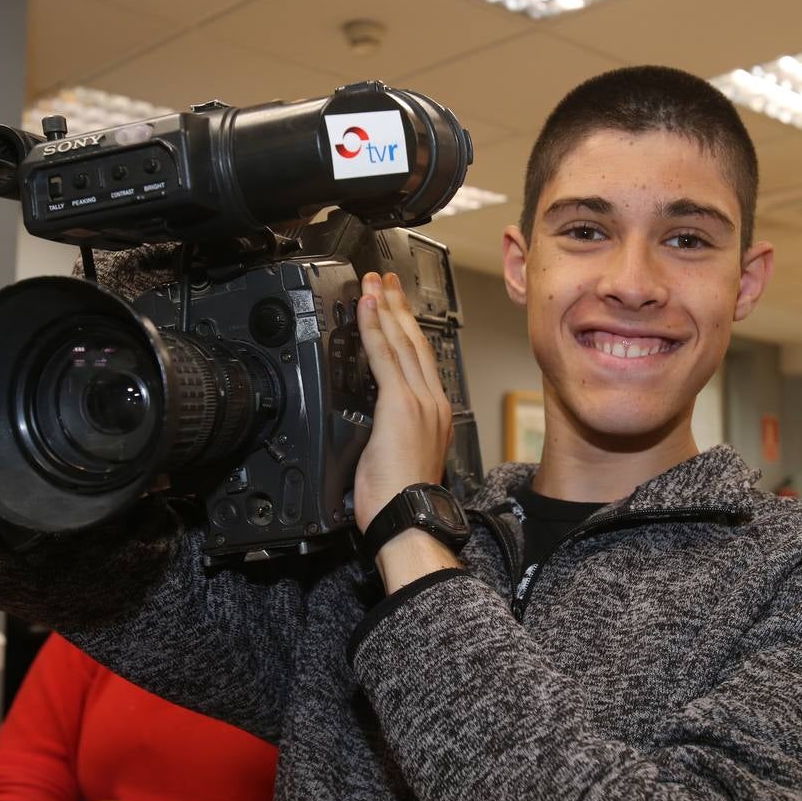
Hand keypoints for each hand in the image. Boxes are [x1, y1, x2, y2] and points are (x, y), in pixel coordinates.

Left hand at [353, 272, 456, 590]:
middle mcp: (433, 403)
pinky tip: (365, 307)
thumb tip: (375, 430)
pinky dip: (373, 326)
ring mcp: (419, 401)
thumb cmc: (402, 504)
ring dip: (385, 308)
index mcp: (436, 416)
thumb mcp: (400, 460)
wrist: (411, 519)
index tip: (397, 309)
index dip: (407, 331)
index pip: (421, 362)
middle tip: (386, 281)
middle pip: (415, 343)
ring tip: (374, 283)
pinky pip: (383, 355)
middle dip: (398, 307)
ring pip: (401, 342)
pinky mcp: (400, 404)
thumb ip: (392, 435)